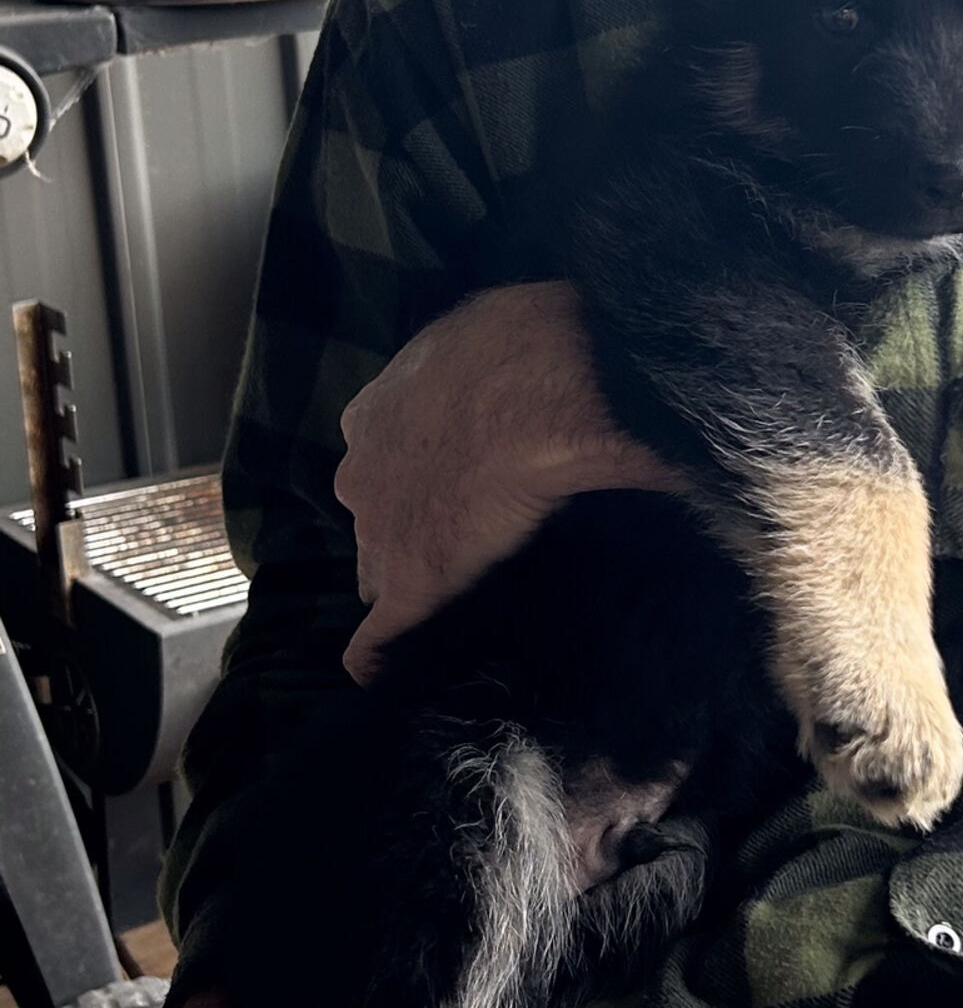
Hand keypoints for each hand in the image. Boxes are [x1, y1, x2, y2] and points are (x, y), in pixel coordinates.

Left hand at [335, 282, 683, 682]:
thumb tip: (554, 357)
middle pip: (376, 523)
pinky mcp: (409, 586)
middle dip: (409, 534)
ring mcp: (379, 533)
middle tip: (466, 544)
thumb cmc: (528, 348)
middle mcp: (362, 474)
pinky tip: (384, 680)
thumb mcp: (498, 327)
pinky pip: (375, 640)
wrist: (545, 393)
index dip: (420, 487)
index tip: (458, 495)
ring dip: (410, 586)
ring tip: (454, 606)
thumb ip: (498, 355)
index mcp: (376, 415)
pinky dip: (380, 660)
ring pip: (380, 573)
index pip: (384, 470)